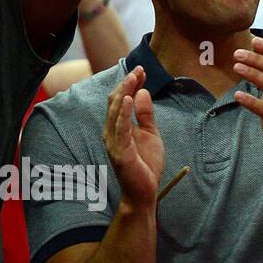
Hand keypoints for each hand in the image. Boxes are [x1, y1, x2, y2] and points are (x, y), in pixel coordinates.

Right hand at [103, 66, 164, 209]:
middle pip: (115, 102)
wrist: (144, 192)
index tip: (141, 70)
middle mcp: (111, 131)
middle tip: (138, 69)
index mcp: (118, 127)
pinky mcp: (119, 151)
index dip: (130, 84)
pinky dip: (123, 112)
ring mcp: (113, 141)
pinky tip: (128, 98)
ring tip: (133, 78)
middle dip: (126, 84)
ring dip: (124, 92)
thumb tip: (143, 92)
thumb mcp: (151, 134)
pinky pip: (120, 128)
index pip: (121, 100)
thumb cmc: (145, 165)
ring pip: (115, 111)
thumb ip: (146, 115)